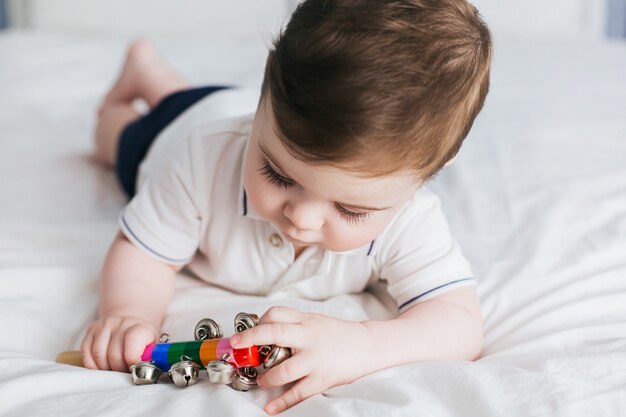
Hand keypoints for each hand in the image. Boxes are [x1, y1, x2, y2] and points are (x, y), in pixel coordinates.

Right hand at [80, 316, 158, 371]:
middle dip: (119, 369)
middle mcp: (122, 323)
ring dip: (105, 369)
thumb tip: (147, 374)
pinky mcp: (91, 330)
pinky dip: (93, 365)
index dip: (133, 361)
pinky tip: (102, 367)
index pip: (133, 344)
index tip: (136, 369)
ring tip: (114, 370)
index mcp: (141, 327)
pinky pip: (87, 353)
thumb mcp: (153, 348)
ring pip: (99, 355)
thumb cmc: (143, 342)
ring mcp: (104, 325)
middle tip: (124, 372)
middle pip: (114, 354)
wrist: (130, 325)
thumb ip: (152, 359)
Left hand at [230, 306, 376, 414]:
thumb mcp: (314, 321)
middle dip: (251, 338)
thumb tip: (262, 330)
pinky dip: (282, 402)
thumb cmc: (337, 334)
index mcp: (306, 321)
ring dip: (266, 378)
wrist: (367, 345)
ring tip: (260, 381)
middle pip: (276, 333)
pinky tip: (270, 407)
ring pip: (283, 369)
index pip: (276, 314)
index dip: (257, 323)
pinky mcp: (322, 378)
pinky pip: (298, 392)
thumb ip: (292, 325)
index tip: (243, 334)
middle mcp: (309, 337)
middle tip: (235, 346)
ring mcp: (315, 359)